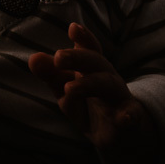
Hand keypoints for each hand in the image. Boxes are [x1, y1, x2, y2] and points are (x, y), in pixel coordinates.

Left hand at [29, 23, 157, 163]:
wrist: (120, 135)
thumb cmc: (89, 107)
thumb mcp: (67, 91)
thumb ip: (52, 75)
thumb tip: (33, 58)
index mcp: (92, 69)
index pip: (89, 49)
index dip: (83, 38)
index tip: (73, 28)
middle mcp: (107, 78)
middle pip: (97, 62)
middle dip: (78, 58)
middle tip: (58, 58)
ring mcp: (119, 97)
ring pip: (109, 85)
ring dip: (90, 84)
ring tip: (70, 89)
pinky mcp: (128, 119)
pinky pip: (131, 115)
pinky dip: (128, 115)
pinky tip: (124, 118)